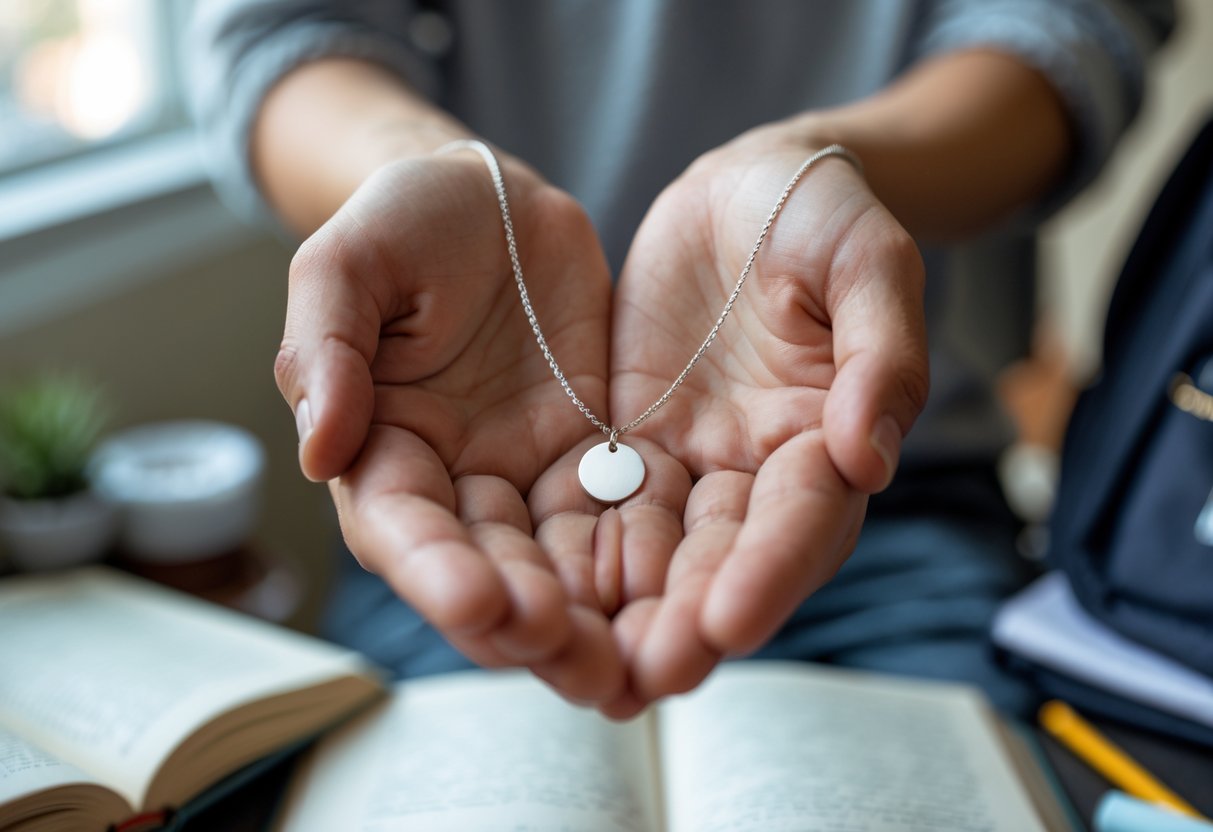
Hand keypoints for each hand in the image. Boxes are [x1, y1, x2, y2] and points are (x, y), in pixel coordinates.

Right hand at [273, 152, 625, 702]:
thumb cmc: (407, 221)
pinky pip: (620, 516)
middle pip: (485, 569)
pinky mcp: (593, 456)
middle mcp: (454, 480)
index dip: (434, 571)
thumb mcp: (350, 261)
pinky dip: (643, 563)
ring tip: (632, 664)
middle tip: (577, 660)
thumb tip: (320, 448)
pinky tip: (679, 600)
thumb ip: (326, 345)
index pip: (400, 525)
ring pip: (556, 564)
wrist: (496, 202)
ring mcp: (526, 474)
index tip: (480, 602)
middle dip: (525, 621)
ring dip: (590, 620)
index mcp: (382, 447)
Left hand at [604, 128, 928, 714]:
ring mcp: (691, 462)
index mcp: (825, 436)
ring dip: (624, 611)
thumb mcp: (867, 260)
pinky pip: (600, 504)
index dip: (769, 574)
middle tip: (643, 678)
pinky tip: (539, 597)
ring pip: (658, 550)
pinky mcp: (631, 444)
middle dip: (688, 621)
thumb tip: (869, 458)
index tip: (725, 625)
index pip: (804, 520)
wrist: (742, 190)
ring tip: (584, 669)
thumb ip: (880, 353)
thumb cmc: (818, 215)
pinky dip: (575, 554)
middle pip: (726, 560)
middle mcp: (758, 469)